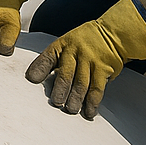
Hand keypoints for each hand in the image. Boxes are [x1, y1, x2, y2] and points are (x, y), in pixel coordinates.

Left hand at [25, 0, 145, 118]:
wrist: (113, 33)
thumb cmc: (86, 41)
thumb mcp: (68, 43)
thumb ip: (56, 59)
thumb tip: (38, 77)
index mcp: (63, 45)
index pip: (48, 57)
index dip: (39, 68)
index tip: (32, 79)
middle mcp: (75, 52)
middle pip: (65, 74)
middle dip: (60, 90)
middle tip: (56, 102)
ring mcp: (90, 60)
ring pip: (81, 84)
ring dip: (75, 99)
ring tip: (70, 109)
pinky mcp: (104, 69)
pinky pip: (97, 88)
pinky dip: (92, 102)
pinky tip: (89, 111)